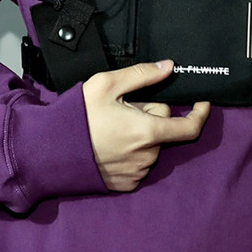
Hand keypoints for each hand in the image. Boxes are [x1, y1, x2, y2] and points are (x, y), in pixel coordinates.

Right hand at [82, 60, 210, 191]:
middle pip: (162, 129)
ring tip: (110, 129)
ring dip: (139, 135)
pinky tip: (109, 146)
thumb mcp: (106, 85)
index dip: (200, 114)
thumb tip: (169, 67)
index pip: (189, 127)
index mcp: (148, 132)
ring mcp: (137, 173)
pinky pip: (139, 163)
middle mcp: (147, 156)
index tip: (202, 103)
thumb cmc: (77, 117)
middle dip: (149, 116)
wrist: (49, 152)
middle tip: (122, 110)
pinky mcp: (126, 184)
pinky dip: (130, 153)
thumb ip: (142, 75)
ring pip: (150, 146)